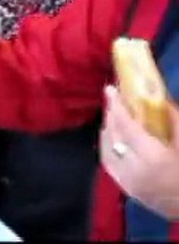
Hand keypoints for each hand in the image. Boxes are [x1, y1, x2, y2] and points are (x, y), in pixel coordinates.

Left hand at [100, 85, 178, 219]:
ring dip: (108, 129)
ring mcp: (128, 182)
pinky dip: (107, 146)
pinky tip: (112, 136)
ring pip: (107, 148)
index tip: (109, 89)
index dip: (116, 106)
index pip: (126, 126)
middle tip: (113, 100)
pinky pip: (109, 162)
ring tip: (113, 115)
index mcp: (153, 158)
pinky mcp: (127, 189)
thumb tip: (157, 98)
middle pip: (114, 136)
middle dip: (112, 116)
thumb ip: (172, 121)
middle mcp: (135, 170)